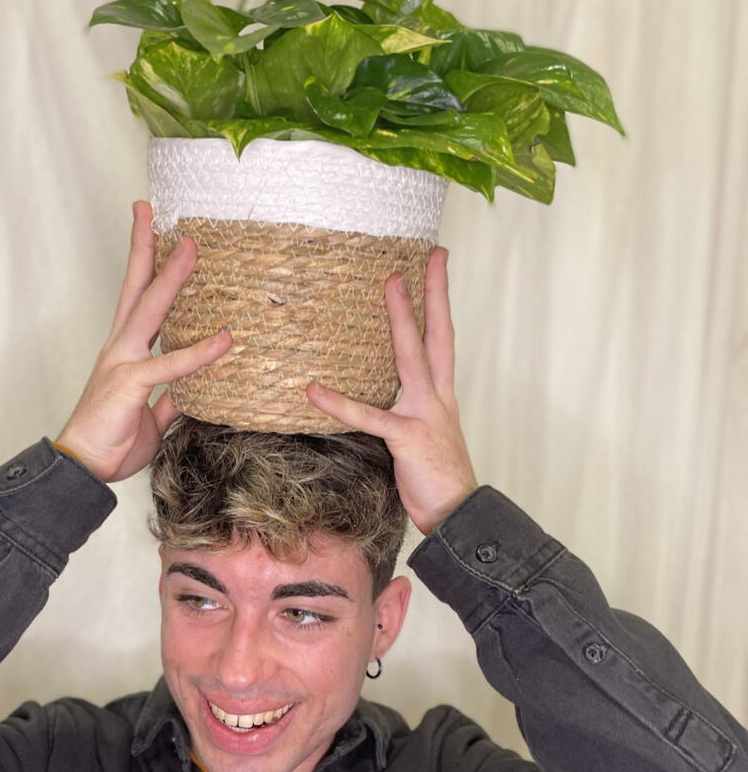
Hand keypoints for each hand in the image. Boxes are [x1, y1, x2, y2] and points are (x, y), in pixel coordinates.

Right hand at [56, 200, 230, 482]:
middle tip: (149, 208)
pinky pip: (170, 365)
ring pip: (149, 310)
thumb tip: (188, 395)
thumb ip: (170, 399)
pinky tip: (225, 339)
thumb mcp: (150, 415)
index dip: (144, 264)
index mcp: (124, 351)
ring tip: (192, 247)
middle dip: (144, 245)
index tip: (151, 231)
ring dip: (171, 278)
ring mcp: (122, 362)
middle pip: (134, 286)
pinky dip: (199, 353)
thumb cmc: (111, 440)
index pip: (135, 298)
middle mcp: (120, 347)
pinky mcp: (131, 384)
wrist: (83, 467)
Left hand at [305, 248, 477, 534]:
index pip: (441, 340)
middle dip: (431, 294)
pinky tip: (313, 391)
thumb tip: (377, 397)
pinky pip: (370, 416)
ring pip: (411, 356)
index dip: (440, 303)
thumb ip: (403, 411)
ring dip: (400, 319)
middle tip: (425, 257)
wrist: (458, 514)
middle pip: (436, 334)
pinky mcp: (408, 437)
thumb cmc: (437, 479)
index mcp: (441, 396)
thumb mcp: (423, 437)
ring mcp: (425, 414)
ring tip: (388, 285)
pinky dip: (339, 404)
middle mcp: (438, 397)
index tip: (437, 267)